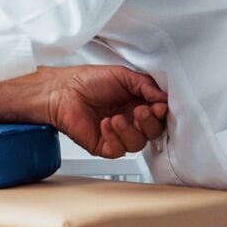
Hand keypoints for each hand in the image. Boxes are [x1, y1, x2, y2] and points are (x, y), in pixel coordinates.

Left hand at [45, 66, 167, 158]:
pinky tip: (105, 124)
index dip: (161, 113)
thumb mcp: (123, 75)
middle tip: (141, 111)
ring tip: (117, 118)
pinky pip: (118, 150)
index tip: (159, 106)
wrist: (63, 89)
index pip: (158, 115)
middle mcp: (130, 121)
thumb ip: (146, 85)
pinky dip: (114, 138)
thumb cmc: (88, 81)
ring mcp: (117, 135)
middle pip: (152, 132)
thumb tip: (164, 97)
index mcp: (137, 104)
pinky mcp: (103, 146)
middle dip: (149, 123)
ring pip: (137, 144)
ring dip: (130, 131)